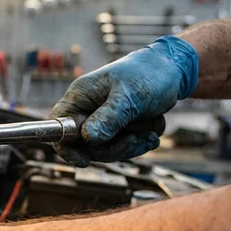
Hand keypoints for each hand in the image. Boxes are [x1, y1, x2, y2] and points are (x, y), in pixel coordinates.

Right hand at [51, 36, 198, 165]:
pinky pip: (122, 148)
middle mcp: (87, 110)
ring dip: (130, 146)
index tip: (84, 160)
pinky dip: (139, 144)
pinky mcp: (117, 129)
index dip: (65, 145)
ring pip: (106, 150)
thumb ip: (109, 117)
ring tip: (150, 133)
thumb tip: (88, 138)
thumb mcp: (130, 95)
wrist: (172, 70)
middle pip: (84, 145)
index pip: (58, 125)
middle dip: (111, 148)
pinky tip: (152, 133)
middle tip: (134, 139)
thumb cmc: (148, 74)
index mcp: (80, 96)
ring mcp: (102, 121)